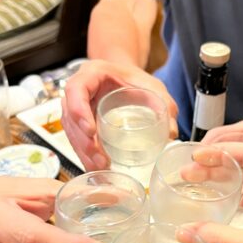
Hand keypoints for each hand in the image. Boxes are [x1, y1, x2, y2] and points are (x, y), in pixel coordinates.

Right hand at [62, 60, 177, 170]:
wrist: (124, 78)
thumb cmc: (134, 79)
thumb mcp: (152, 86)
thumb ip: (164, 105)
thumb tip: (172, 133)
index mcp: (92, 74)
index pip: (75, 90)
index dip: (79, 111)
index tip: (91, 131)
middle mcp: (78, 91)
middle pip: (70, 117)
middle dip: (84, 142)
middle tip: (101, 160)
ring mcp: (76, 108)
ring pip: (71, 132)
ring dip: (84, 153)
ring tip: (100, 168)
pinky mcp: (79, 123)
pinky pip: (76, 140)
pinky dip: (85, 155)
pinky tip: (96, 169)